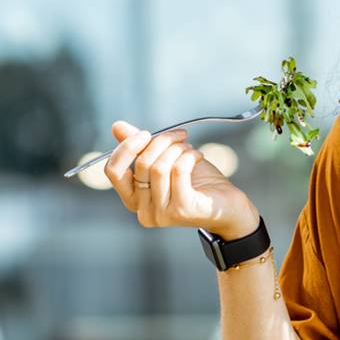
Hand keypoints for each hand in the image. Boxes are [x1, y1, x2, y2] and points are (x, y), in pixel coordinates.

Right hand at [104, 121, 257, 237]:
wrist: (226, 206)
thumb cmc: (196, 183)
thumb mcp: (165, 160)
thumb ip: (141, 147)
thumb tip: (117, 127)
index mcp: (134, 199)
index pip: (112, 171)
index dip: (126, 147)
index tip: (146, 133)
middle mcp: (143, 211)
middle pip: (140, 164)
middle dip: (161, 141)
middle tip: (179, 136)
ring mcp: (162, 213)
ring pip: (159, 166)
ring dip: (177, 149)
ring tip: (189, 149)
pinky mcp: (182, 209)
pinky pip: (178, 170)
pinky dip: (189, 156)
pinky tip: (198, 157)